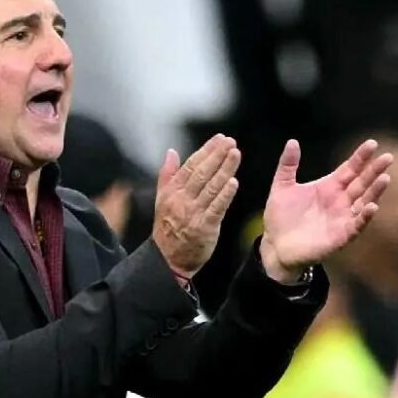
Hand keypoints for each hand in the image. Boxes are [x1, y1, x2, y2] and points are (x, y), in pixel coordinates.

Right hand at [152, 134, 241, 279]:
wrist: (168, 259)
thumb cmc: (168, 228)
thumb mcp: (161, 199)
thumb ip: (167, 174)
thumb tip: (171, 152)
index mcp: (172, 191)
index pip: (190, 166)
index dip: (206, 151)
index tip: (219, 139)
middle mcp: (182, 200)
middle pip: (201, 173)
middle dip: (217, 155)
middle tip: (231, 142)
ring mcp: (193, 213)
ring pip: (211, 187)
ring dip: (224, 170)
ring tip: (235, 154)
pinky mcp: (204, 227)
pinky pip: (216, 208)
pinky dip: (225, 195)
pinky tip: (234, 182)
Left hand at [260, 139, 391, 283]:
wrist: (275, 246)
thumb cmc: (280, 217)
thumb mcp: (282, 187)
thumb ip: (288, 165)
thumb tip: (292, 141)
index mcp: (329, 187)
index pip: (349, 168)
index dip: (361, 157)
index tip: (372, 143)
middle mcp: (340, 201)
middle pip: (361, 182)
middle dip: (374, 170)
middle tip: (388, 157)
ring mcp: (342, 218)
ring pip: (363, 202)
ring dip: (375, 191)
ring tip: (385, 178)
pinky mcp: (340, 236)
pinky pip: (356, 225)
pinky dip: (364, 217)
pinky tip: (372, 206)